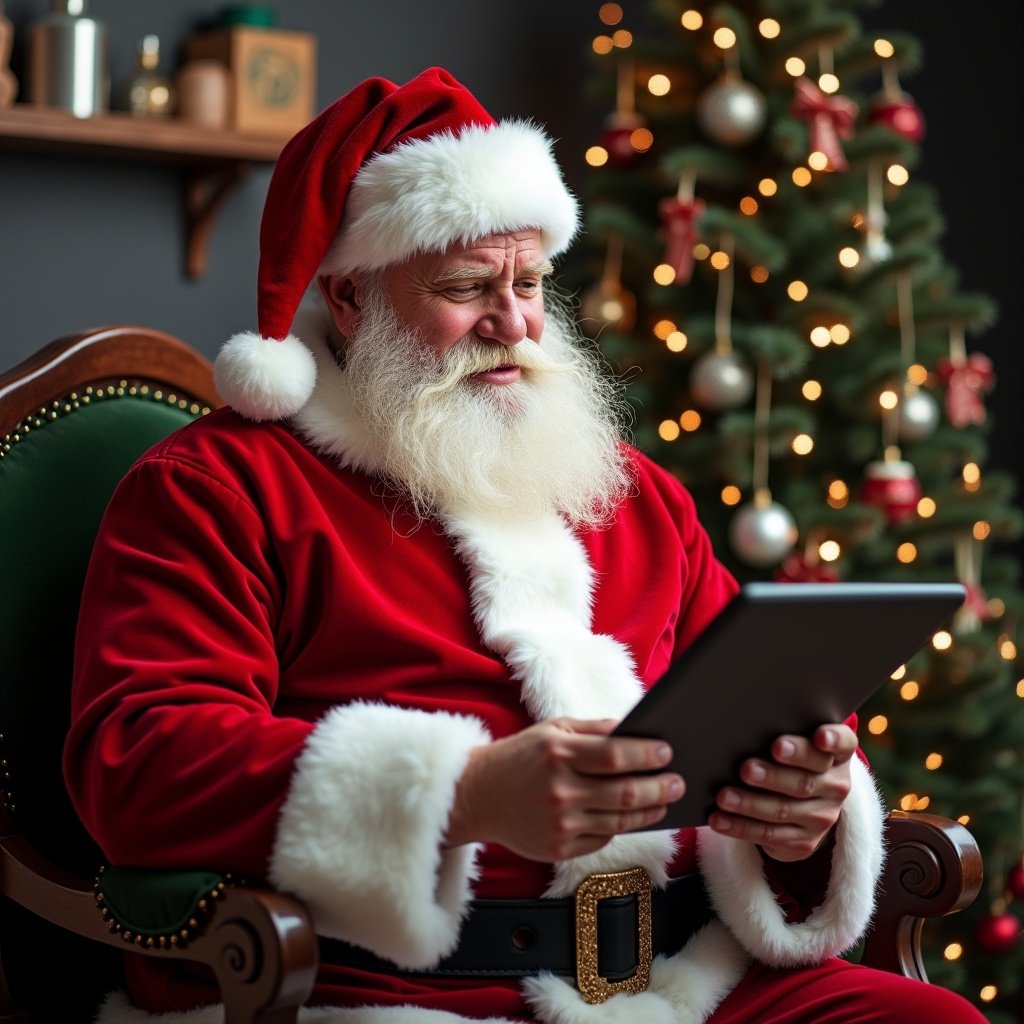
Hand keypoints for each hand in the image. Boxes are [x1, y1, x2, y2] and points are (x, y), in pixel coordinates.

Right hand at [444, 718, 684, 861]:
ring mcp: (560, 824)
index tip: (667, 752)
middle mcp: (560, 791)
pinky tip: (634, 815)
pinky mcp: (559, 849)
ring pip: (620, 820)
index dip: (647, 755)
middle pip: (625, 793)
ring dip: (650, 810)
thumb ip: (594, 729)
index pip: (615, 755)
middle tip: (678, 781)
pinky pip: (603, 837)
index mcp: (558, 754)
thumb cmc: (519, 757)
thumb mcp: (553, 730)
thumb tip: (635, 730)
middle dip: (659, 787)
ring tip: (664, 799)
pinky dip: (622, 825)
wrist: (477, 796)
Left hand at [709, 723, 856, 861]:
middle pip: (805, 780)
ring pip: (783, 810)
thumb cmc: (788, 761)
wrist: (802, 808)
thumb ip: (779, 733)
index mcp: (836, 755)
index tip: (818, 736)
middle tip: (746, 768)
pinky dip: (740, 826)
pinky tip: (719, 819)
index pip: (843, 743)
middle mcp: (835, 786)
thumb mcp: (792, 745)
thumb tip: (742, 727)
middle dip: (773, 775)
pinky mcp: (803, 841)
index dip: (832, 739)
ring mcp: (821, 817)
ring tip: (724, 796)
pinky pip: (768, 834)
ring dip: (750, 804)